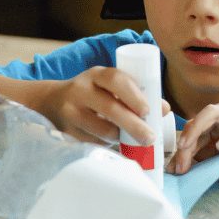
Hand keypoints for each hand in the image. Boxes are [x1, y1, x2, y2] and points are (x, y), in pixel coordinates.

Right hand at [41, 67, 165, 146]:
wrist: (53, 103)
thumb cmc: (95, 94)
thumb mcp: (111, 87)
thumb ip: (137, 95)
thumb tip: (164, 109)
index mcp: (97, 74)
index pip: (116, 79)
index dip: (133, 95)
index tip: (148, 111)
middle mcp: (81, 89)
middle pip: (110, 108)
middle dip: (134, 125)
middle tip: (150, 138)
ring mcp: (71, 111)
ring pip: (102, 129)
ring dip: (122, 138)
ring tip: (134, 141)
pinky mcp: (67, 130)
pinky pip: (93, 141)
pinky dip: (108, 144)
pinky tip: (115, 143)